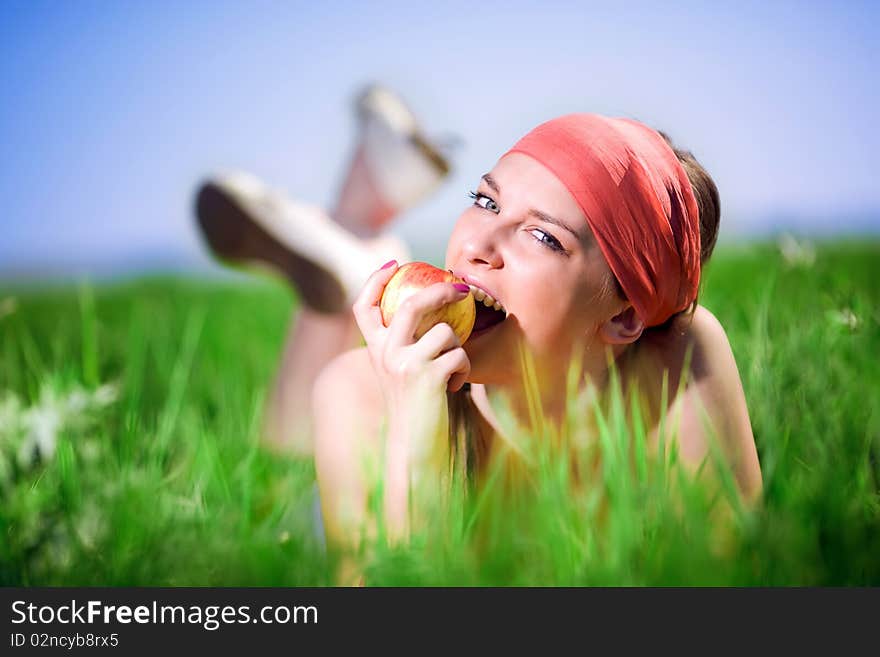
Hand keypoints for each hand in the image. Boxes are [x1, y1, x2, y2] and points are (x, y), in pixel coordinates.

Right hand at [352, 261, 470, 461]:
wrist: (415, 450)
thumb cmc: (416, 410)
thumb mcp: (401, 373)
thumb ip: (406, 345)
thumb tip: (432, 308)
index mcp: (375, 351)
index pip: (364, 306)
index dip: (375, 280)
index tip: (394, 264)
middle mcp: (385, 354)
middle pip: (410, 305)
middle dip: (439, 292)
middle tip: (461, 288)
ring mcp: (404, 364)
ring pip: (444, 332)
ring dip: (457, 349)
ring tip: (452, 371)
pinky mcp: (427, 376)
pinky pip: (459, 355)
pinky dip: (464, 370)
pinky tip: (454, 388)